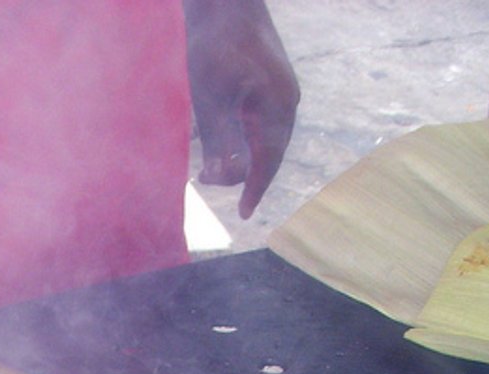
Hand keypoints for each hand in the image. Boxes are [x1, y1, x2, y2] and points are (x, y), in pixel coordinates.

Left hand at [183, 0, 299, 219]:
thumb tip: (226, 179)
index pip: (269, 160)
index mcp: (279, 105)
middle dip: (238, 170)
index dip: (255, 189)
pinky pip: (250, 116)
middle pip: (264, 150)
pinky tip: (208, 133)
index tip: (244, 215)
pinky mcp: (262, 80)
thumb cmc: (216, 43)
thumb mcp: (212, 95)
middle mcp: (283, 99)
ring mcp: (275, 88)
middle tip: (205, 179)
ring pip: (256, 134)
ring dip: (232, 151)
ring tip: (205, 162)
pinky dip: (231, 132)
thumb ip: (220, 138)